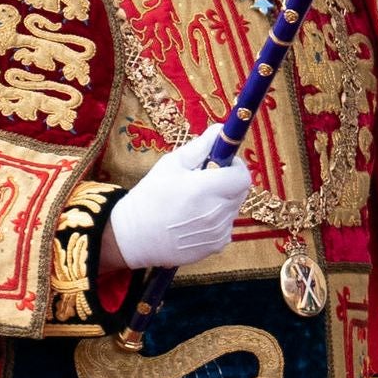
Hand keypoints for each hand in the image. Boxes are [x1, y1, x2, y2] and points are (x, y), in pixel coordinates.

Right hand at [98, 132, 251, 271]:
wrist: (134, 237)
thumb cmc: (149, 197)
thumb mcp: (170, 165)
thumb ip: (199, 147)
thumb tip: (220, 130)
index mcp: (205, 189)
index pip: (242, 176)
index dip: (235, 166)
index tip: (220, 162)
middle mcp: (216, 212)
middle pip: (239, 191)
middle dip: (226, 182)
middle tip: (203, 181)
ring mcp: (218, 232)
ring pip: (232, 209)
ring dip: (220, 201)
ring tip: (193, 203)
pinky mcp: (217, 246)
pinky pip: (225, 226)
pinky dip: (215, 220)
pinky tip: (192, 220)